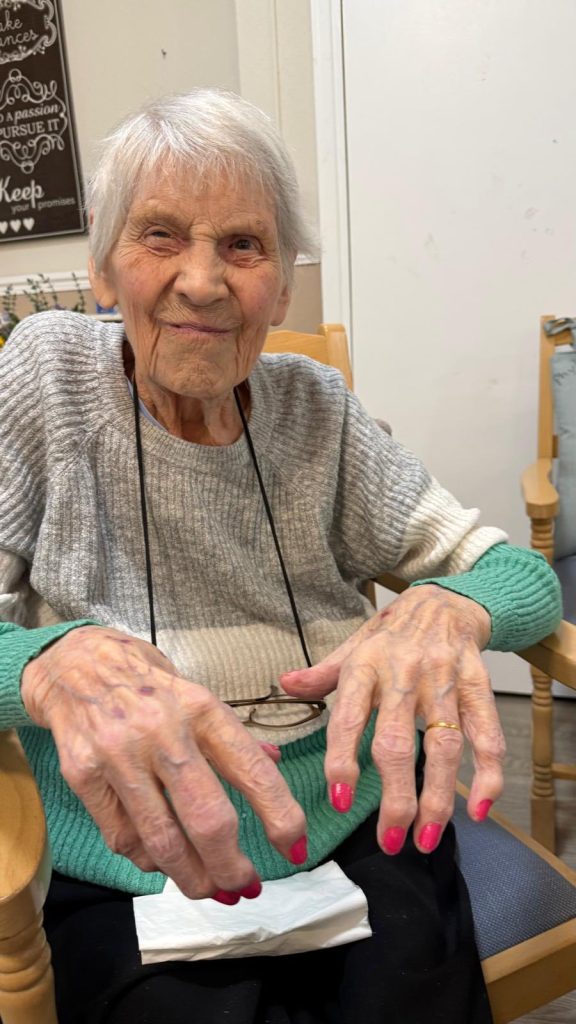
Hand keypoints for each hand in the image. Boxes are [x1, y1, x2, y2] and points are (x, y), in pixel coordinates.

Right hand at [21, 626, 305, 899]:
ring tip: (211, 890)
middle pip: (208, 820)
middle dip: (232, 867)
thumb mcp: (198, 694)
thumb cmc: (148, 682)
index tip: (295, 847)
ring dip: (194, 878)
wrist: (75, 662)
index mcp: (201, 708)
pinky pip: (123, 838)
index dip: (281, 816)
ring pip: (163, 841)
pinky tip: (164, 864)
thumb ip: (234, 735)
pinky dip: (150, 861)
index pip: (253, 770)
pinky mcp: (82, 775)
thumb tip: (275, 764)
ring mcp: (118, 754)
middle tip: (245, 887)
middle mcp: (162, 731)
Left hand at [280, 585, 504, 854]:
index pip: (348, 718)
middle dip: (396, 799)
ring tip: (427, 839)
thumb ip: (322, 674)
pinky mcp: (478, 685)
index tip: (340, 801)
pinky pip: (487, 734)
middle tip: (390, 843)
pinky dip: (489, 774)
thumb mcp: (354, 646)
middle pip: (398, 743)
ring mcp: (444, 681)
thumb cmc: (393, 633)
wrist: (446, 599)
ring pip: (444, 747)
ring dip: (439, 798)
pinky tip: (479, 808)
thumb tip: (284, 684)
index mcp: (366, 666)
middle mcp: (403, 674)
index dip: (343, 760)